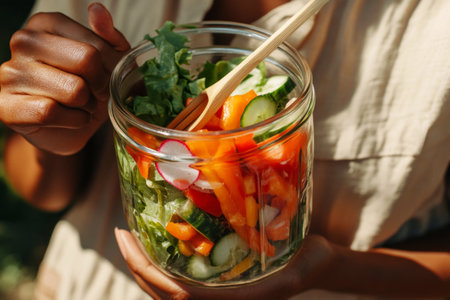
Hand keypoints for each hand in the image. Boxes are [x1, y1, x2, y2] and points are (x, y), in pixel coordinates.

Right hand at [0, 3, 129, 154]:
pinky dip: (73, 120)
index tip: (110, 78)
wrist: (73, 128)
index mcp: (47, 23)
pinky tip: (71, 118)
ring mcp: (9, 72)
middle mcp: (23, 41)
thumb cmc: (92, 87)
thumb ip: (107, 35)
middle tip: (97, 93)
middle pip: (85, 61)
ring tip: (82, 105)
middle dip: (101, 84)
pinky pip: (51, 112)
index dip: (113, 68)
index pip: (96, 45)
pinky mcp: (5, 105)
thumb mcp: (110, 59)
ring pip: (72, 90)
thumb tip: (97, 9)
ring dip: (88, 105)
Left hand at [114, 228, 333, 299]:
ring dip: (145, 267)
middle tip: (121, 233)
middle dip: (137, 266)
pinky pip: (183, 282)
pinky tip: (156, 246)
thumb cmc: (310, 262)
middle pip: (165, 295)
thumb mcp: (295, 266)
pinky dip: (162, 268)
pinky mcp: (221, 285)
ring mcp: (221, 294)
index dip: (148, 272)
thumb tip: (242, 268)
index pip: (179, 295)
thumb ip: (272, 274)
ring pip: (169, 292)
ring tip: (130, 238)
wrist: (318, 266)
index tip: (129, 242)